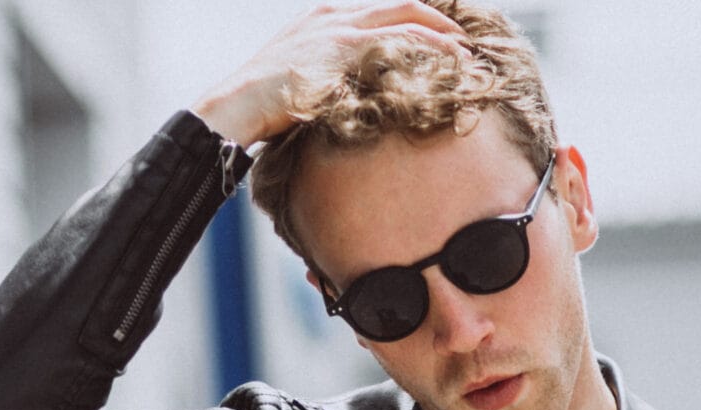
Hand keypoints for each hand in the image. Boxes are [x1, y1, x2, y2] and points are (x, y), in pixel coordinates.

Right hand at [190, 2, 473, 147]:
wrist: (232, 108)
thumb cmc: (260, 108)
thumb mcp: (299, 84)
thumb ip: (329, 82)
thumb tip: (351, 106)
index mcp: (326, 19)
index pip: (384, 12)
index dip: (419, 24)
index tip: (444, 42)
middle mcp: (336, 16)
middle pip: (404, 8)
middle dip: (441, 25)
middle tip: (466, 48)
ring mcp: (340, 29)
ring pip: (409, 23)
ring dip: (444, 40)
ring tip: (468, 61)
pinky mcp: (343, 48)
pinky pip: (400, 44)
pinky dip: (430, 54)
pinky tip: (448, 69)